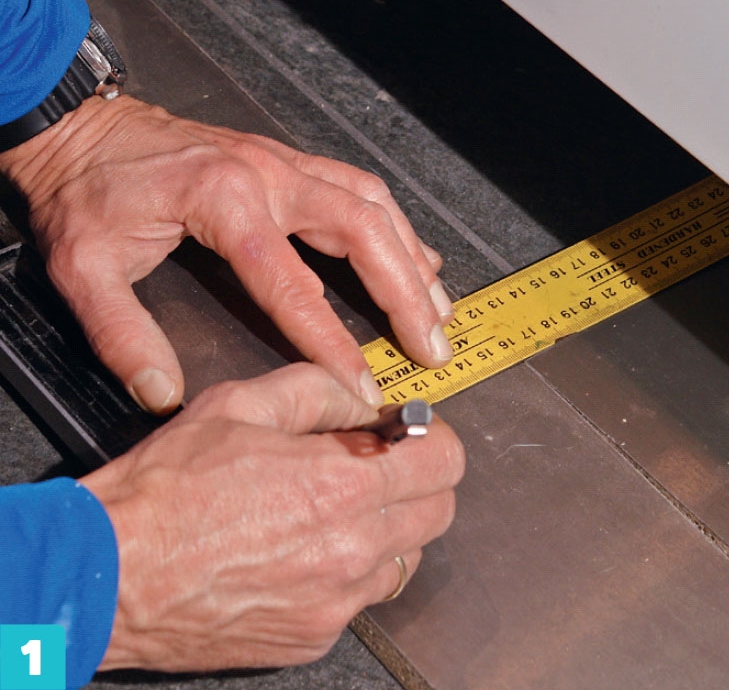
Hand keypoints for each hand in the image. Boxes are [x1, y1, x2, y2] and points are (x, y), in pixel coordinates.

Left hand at [0, 95, 453, 411]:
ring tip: (438, 308)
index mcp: (223, 199)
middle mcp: (267, 175)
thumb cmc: (86, 190)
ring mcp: (282, 164)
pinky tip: (412, 255)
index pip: (292, 284)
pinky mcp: (285, 164)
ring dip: (411, 258)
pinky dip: (394, 226)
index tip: (363, 384)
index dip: (331, 340)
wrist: (83, 130)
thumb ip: (122, 333)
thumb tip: (162, 392)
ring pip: (372, 205)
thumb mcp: (85, 266)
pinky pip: (359, 189)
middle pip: (362, 231)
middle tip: (432, 345)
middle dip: (405, 294)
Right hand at [81, 363, 464, 671]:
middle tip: (376, 466)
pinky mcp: (314, 638)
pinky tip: (306, 550)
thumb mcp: (241, 404)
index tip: (410, 434)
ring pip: (407, 559)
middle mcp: (351, 551)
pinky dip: (351, 571)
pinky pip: (362, 599)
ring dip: (389, 528)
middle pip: (439, 513)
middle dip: (418, 481)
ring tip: (337, 509)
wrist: (112, 572)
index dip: (433, 439)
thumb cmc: (167, 490)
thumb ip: (319, 390)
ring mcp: (336, 603)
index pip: (445, 461)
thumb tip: (362, 398)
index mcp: (342, 486)